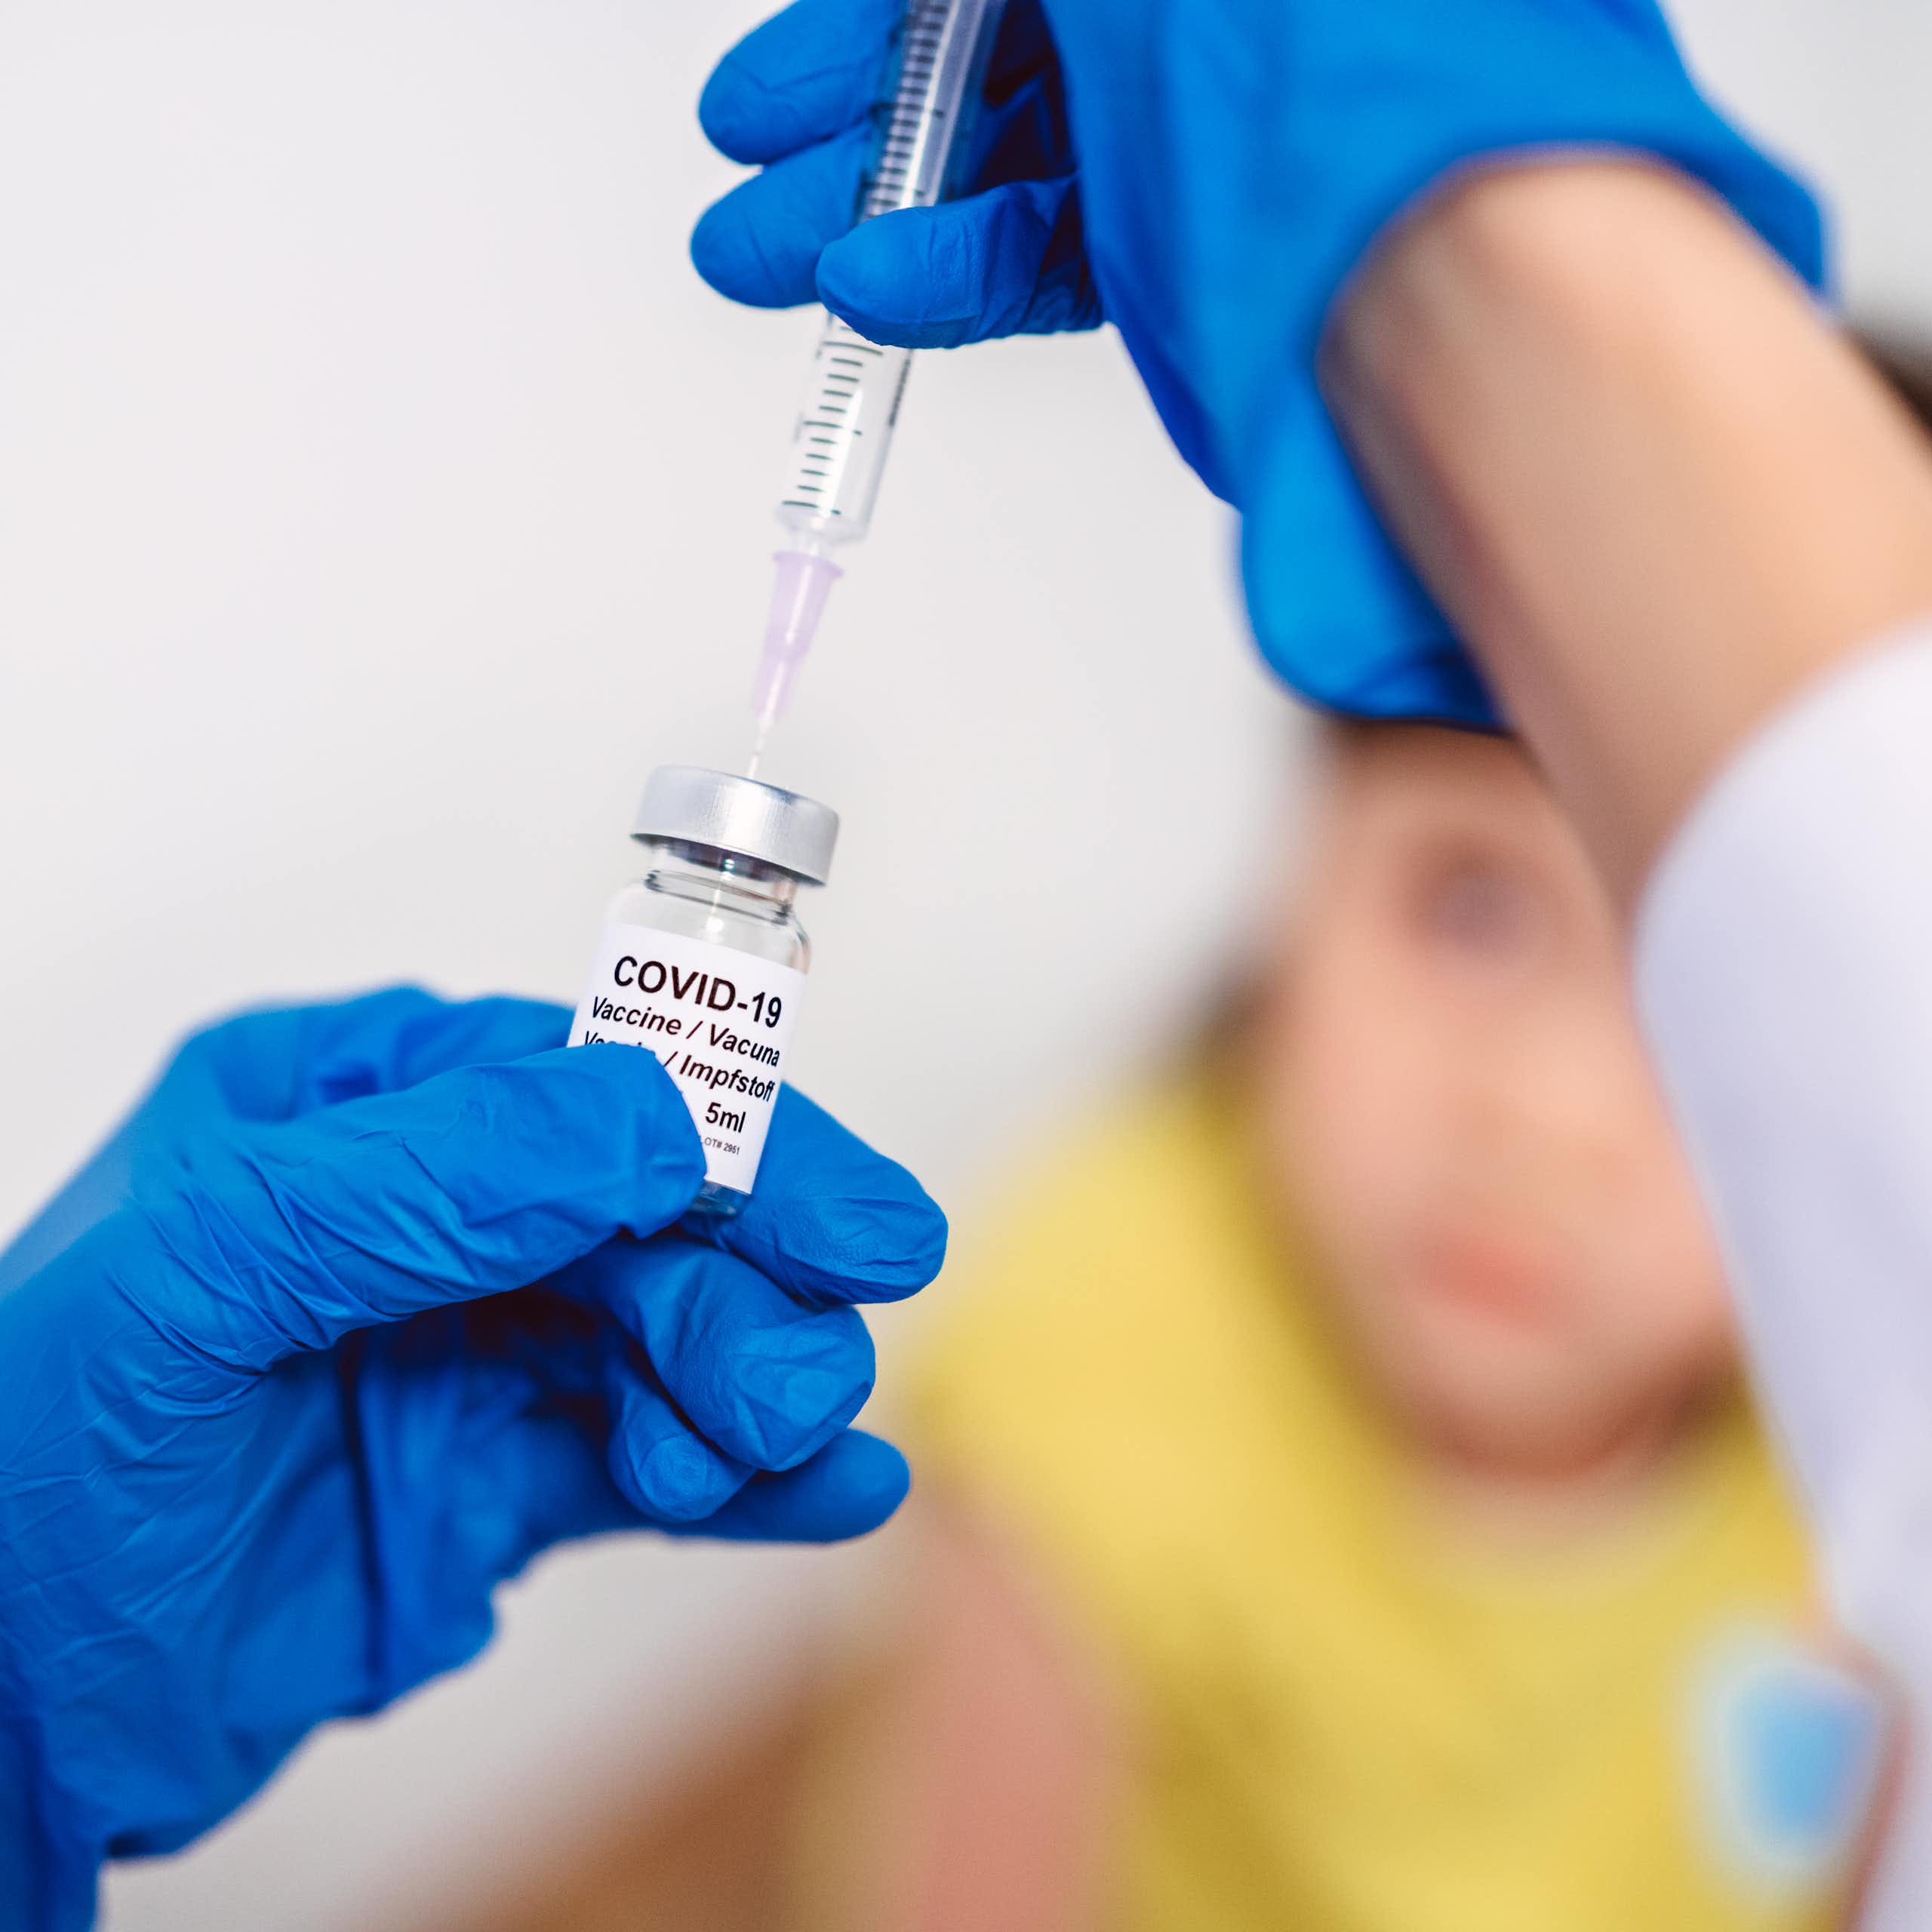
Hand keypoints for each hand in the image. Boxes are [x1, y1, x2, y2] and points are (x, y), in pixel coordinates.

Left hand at [0, 988, 943, 1930]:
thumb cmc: (23, 1469)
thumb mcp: (198, 1278)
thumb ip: (421, 1185)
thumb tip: (654, 1129)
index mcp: (345, 1112)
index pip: (576, 1083)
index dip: (731, 1141)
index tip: (838, 1217)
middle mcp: (425, 1218)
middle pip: (652, 1218)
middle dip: (743, 1291)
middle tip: (798, 1380)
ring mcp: (467, 1352)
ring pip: (672, 1340)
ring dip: (749, 1390)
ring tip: (772, 1450)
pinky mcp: (494, 1483)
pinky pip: (652, 1463)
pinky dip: (749, 1484)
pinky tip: (828, 1494)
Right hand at [691, 0, 1823, 725]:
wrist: (1458, 271)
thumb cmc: (1348, 58)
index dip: (873, 14)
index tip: (785, 74)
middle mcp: (1194, 16)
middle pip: (986, 42)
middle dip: (851, 105)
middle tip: (750, 154)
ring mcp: (1191, 129)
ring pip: (1002, 156)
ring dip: (874, 205)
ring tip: (765, 256)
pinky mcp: (1191, 248)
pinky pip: (1053, 247)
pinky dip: (959, 272)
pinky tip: (870, 292)